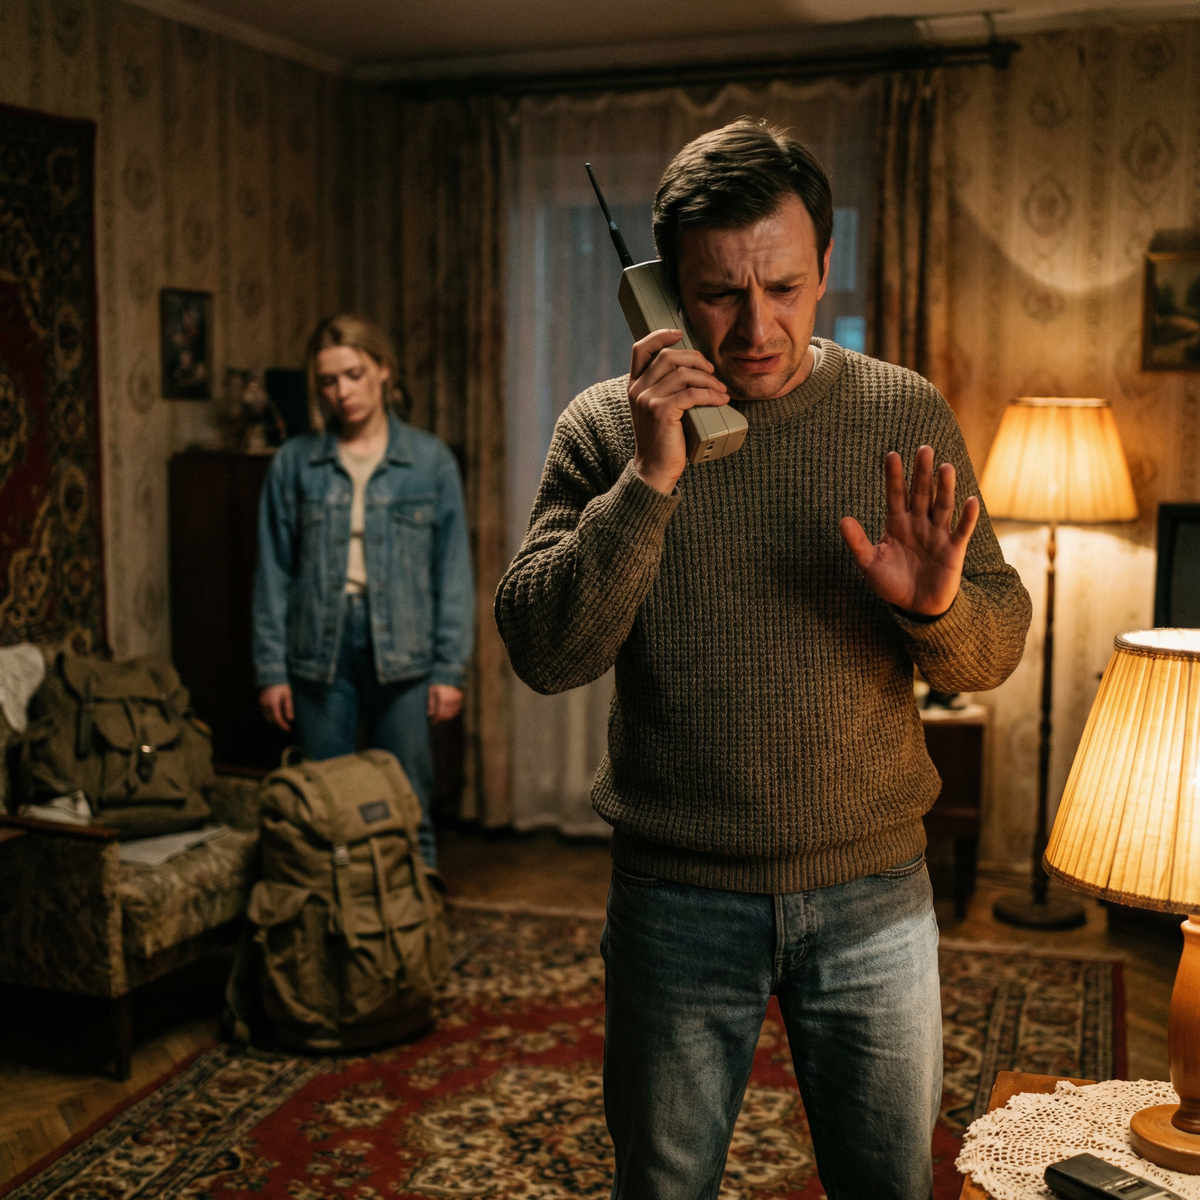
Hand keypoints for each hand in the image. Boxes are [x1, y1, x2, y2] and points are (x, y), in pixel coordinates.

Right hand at [259, 683, 293, 730]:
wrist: (271, 675)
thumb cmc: (281, 685)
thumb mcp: (287, 695)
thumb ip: (288, 707)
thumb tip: (290, 719)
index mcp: (273, 703)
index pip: (277, 718)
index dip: (283, 725)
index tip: (288, 729)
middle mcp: (265, 704)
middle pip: (271, 719)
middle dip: (278, 724)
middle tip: (286, 726)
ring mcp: (261, 703)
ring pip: (267, 717)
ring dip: (274, 720)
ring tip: (282, 722)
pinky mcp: (260, 701)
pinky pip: (264, 712)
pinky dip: (270, 716)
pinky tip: (276, 715)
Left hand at [428, 684, 462, 724]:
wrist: (449, 676)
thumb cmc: (438, 684)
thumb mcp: (432, 691)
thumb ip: (431, 702)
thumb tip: (430, 714)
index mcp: (443, 698)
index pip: (440, 713)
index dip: (437, 719)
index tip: (433, 722)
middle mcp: (451, 699)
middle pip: (446, 715)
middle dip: (441, 719)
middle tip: (437, 721)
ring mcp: (457, 699)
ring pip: (452, 713)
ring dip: (446, 717)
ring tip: (441, 718)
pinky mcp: (461, 699)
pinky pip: (457, 710)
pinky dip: (452, 713)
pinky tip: (447, 713)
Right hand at [628, 328, 729, 494]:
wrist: (654, 469)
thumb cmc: (663, 439)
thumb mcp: (656, 408)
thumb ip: (664, 388)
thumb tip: (690, 368)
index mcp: (634, 385)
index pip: (641, 348)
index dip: (661, 336)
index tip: (680, 335)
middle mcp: (637, 389)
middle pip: (668, 356)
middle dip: (696, 359)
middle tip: (712, 371)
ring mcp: (647, 400)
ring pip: (683, 373)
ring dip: (709, 379)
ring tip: (721, 390)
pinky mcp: (661, 411)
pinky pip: (692, 393)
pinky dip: (711, 394)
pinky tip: (720, 400)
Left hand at [840, 446, 980, 617]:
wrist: (915, 607)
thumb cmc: (891, 583)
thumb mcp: (869, 564)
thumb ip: (857, 543)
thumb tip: (842, 520)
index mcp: (897, 524)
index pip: (896, 495)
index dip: (894, 476)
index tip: (892, 455)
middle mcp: (919, 523)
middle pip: (921, 493)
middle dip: (922, 473)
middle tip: (924, 449)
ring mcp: (938, 534)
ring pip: (942, 506)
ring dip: (945, 487)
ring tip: (945, 467)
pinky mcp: (954, 549)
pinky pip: (961, 530)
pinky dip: (967, 517)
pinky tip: (970, 500)